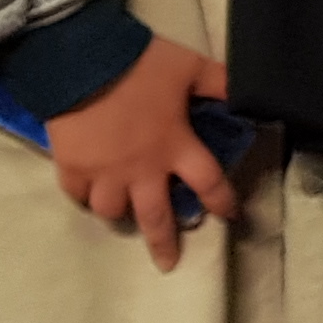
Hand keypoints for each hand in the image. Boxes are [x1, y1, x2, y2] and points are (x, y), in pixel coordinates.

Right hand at [50, 39, 238, 271]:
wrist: (80, 58)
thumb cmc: (140, 64)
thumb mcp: (190, 67)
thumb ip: (221, 82)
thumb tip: (251, 89)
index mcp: (174, 146)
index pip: (208, 183)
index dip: (222, 201)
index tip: (230, 215)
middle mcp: (141, 168)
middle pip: (156, 217)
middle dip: (164, 243)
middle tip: (168, 264)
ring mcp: (104, 172)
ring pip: (112, 210)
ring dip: (121, 214)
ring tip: (125, 213)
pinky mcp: (71, 167)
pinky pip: (77, 196)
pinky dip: (84, 199)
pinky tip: (89, 196)